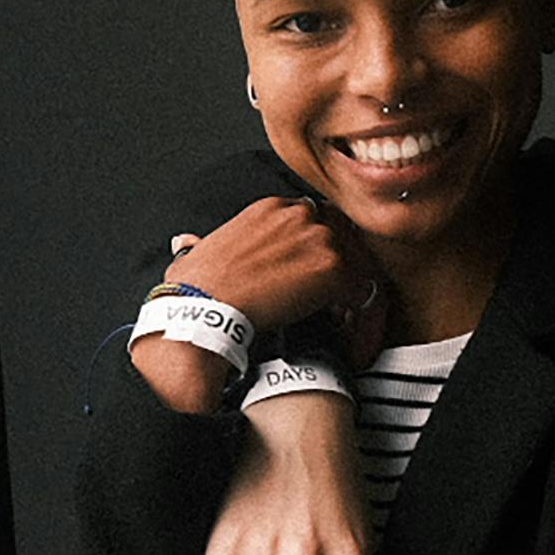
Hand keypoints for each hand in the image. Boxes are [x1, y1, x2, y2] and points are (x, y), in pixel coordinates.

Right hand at [132, 197, 381, 413]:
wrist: (201, 311)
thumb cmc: (195, 290)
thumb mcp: (197, 254)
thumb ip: (202, 245)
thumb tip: (188, 244)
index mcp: (272, 208)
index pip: (316, 223)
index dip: (319, 255)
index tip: (314, 281)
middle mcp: (300, 215)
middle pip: (345, 238)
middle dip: (345, 272)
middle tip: (339, 307)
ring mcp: (320, 239)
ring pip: (360, 266)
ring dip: (355, 299)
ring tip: (348, 330)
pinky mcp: (332, 270)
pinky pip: (366, 296)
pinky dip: (364, 324)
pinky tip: (355, 346)